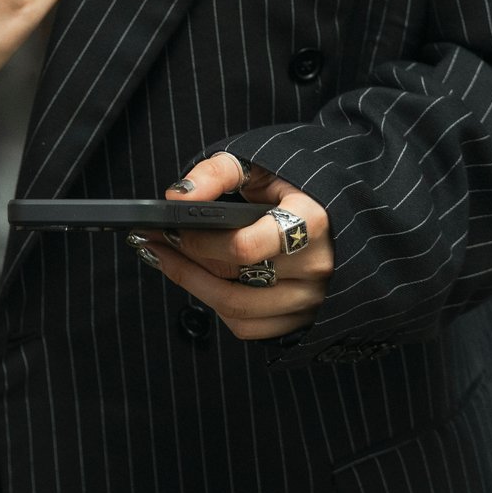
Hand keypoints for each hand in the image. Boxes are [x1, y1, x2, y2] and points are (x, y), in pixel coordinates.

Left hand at [126, 151, 335, 340]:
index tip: (169, 228)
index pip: (244, 246)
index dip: (199, 241)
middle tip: (154, 241)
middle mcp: (316, 266)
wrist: (337, 214)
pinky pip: (249, 327)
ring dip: (192, 286)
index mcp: (312, 222)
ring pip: (237, 310)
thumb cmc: (294, 188)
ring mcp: (312, 298)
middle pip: (235, 281)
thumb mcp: (261, 165)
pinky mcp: (303, 320)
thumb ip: (217, 173)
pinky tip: (202, 282)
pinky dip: (217, 308)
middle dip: (183, 262)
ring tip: (166, 260)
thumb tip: (178, 197)